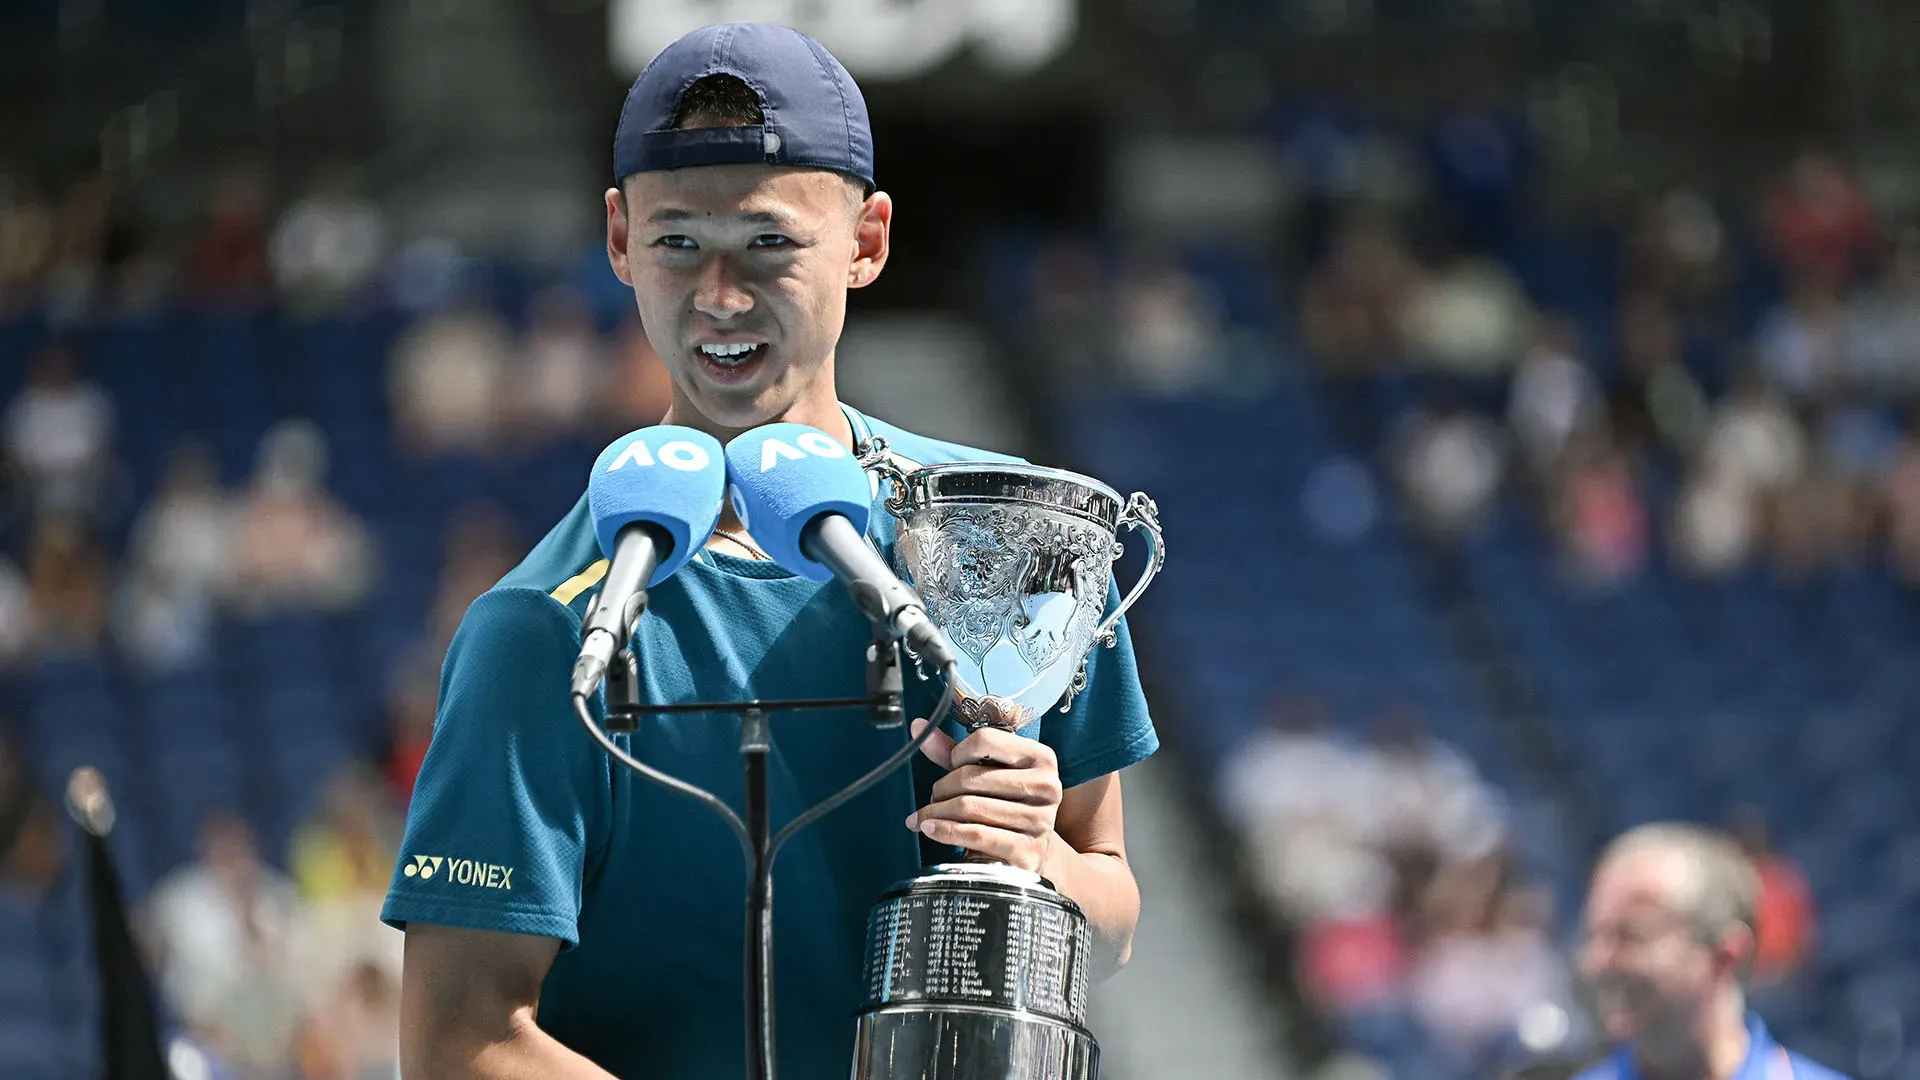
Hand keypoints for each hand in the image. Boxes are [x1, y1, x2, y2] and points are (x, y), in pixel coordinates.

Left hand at [905, 702, 1062, 873]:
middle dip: (941, 788)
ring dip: (936, 812)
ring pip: (969, 807)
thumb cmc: (1005, 804)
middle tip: (933, 797)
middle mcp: (1046, 786)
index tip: (951, 765)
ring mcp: (1039, 820)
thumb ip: (953, 751)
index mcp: (1040, 757)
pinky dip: (945, 831)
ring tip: (925, 817)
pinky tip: (931, 829)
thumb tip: (918, 726)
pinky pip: (976, 835)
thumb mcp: (984, 772)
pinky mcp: (1027, 850)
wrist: (1029, 850)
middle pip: (972, 776)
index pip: (985, 740)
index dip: (958, 753)